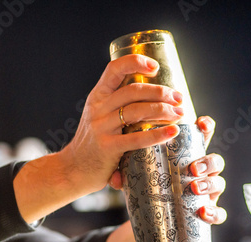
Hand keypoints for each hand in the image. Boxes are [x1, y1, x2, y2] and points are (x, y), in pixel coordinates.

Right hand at [14, 54, 183, 222]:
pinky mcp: (107, 148)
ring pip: (137, 111)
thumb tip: (158, 99)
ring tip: (179, 113)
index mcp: (98, 96)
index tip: (156, 66)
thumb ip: (120, 107)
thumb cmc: (94, 143)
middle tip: (179, 98)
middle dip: (160, 92)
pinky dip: (158, 134)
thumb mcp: (101, 117)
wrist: (71, 170)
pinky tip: (173, 132)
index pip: (114, 69)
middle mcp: (98, 109)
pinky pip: (137, 138)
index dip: (135, 62)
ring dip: (163, 110)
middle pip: (133, 90)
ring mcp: (101, 128)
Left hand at [103, 116, 226, 241]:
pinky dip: (214, 212)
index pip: (202, 137)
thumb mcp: (141, 175)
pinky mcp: (209, 210)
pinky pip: (219, 212)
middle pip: (215, 160)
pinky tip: (202, 213)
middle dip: (207, 162)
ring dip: (209, 184)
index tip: (200, 123)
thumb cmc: (150, 187)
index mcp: (189, 156)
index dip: (206, 127)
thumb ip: (130, 173)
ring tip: (194, 188)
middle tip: (192, 168)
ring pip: (219, 183)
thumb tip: (116, 179)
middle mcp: (203, 171)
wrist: (156, 216)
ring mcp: (209, 191)